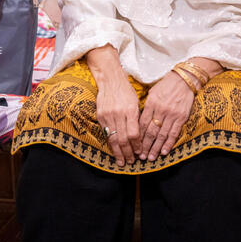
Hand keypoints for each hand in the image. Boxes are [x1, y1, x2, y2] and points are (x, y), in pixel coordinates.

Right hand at [87, 46, 141, 166]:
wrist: (110, 79)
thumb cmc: (126, 90)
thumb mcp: (136, 102)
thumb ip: (137, 119)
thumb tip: (140, 137)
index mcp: (130, 110)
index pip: (134, 134)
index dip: (137, 145)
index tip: (139, 153)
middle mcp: (119, 114)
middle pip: (123, 139)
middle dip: (128, 153)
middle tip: (131, 162)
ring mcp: (108, 115)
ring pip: (113, 138)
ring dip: (118, 152)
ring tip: (122, 162)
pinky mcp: (100, 116)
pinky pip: (106, 133)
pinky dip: (110, 143)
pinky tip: (114, 150)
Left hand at [138, 72, 194, 160]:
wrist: (184, 79)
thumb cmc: (166, 85)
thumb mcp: (152, 93)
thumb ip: (147, 107)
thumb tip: (138, 121)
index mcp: (151, 103)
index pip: (141, 123)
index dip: (137, 136)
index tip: (133, 146)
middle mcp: (160, 110)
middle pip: (150, 132)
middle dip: (144, 146)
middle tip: (140, 157)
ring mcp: (172, 115)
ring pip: (161, 135)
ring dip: (155, 148)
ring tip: (150, 158)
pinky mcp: (182, 117)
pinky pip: (174, 133)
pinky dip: (168, 143)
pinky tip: (164, 152)